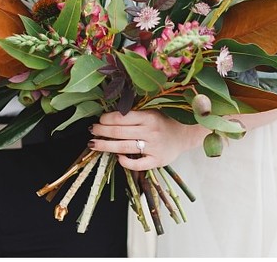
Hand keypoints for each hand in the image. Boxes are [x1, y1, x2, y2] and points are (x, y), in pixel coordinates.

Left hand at [89, 110, 207, 170]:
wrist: (184, 134)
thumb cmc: (163, 122)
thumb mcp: (150, 112)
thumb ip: (133, 115)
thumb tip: (108, 117)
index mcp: (148, 116)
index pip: (122, 117)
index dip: (106, 119)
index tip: (99, 120)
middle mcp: (150, 131)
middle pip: (119, 132)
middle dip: (101, 131)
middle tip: (91, 131)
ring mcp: (154, 147)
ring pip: (124, 147)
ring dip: (106, 145)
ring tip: (93, 144)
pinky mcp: (157, 161)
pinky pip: (138, 164)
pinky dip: (125, 162)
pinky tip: (117, 158)